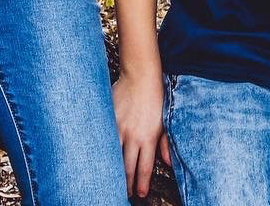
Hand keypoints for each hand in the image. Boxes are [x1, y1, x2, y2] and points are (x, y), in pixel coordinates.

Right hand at [113, 71, 168, 199]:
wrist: (140, 75)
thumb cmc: (155, 97)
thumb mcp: (165, 121)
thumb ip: (165, 143)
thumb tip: (168, 163)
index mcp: (148, 138)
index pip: (144, 168)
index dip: (141, 184)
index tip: (140, 194)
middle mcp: (133, 136)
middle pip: (127, 167)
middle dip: (126, 183)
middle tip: (125, 193)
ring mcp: (119, 128)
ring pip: (113, 156)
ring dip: (113, 170)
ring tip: (112, 181)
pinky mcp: (108, 119)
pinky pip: (104, 140)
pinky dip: (103, 152)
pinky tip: (101, 159)